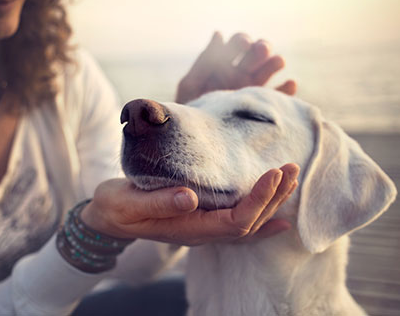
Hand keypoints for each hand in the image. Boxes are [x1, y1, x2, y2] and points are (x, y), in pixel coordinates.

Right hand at [80, 163, 299, 245]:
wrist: (108, 218)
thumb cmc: (116, 208)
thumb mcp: (128, 204)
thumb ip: (158, 203)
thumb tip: (189, 197)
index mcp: (188, 229)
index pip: (235, 220)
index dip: (258, 200)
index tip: (274, 173)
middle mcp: (202, 232)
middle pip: (250, 222)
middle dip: (274, 196)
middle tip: (291, 168)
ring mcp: (204, 227)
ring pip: (248, 222)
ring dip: (272, 202)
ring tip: (290, 179)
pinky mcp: (202, 218)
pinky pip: (238, 223)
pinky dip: (262, 218)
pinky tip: (280, 217)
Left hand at [176, 32, 296, 103]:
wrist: (197, 140)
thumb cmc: (190, 112)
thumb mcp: (191, 86)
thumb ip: (205, 62)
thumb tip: (219, 33)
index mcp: (224, 64)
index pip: (238, 44)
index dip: (242, 41)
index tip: (243, 44)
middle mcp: (241, 74)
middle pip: (257, 53)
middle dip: (261, 48)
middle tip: (261, 50)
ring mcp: (253, 90)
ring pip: (270, 70)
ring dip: (275, 62)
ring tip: (277, 62)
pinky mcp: (263, 107)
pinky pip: (279, 97)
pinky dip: (287, 89)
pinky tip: (289, 84)